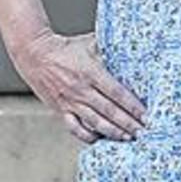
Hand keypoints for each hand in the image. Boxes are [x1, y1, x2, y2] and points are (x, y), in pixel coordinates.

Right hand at [11, 30, 146, 143]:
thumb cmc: (66, 48)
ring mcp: (70, 102)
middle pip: (109, 111)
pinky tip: (100, 138)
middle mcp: (81, 90)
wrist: (35, 54)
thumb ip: (110, 49)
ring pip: (95, 122)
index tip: (146, 114)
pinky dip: (88, 135)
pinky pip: (75, 128)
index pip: (117, 93)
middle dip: (129, 123)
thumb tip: (132, 49)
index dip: (132, 106)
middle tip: (144, 131)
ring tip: (129, 137)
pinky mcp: (60, 110)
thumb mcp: (91, 43)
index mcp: (91, 72)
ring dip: (113, 132)